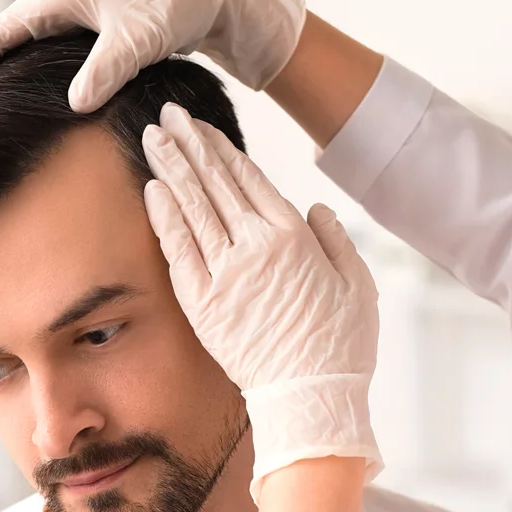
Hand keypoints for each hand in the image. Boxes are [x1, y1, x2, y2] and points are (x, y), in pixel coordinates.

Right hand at [0, 0, 304, 119]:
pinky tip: (13, 114)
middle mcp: (56, 5)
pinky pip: (40, 65)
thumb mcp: (139, 39)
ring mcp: (72, 20)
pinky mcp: (91, 37)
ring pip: (15, 58)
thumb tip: (73, 104)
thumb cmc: (177, 5)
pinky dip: (20, 87)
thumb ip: (106, 70)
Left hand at [142, 103, 381, 499]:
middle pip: (214, 183)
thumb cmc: (340, 346)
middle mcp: (255, 246)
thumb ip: (336, 240)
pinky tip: (152, 190)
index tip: (201, 128)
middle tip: (166, 115)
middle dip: (188, 144)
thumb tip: (315, 207)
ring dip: (171, 168)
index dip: (220, 148)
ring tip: (153, 138)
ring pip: (192, 207)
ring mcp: (225, 274)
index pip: (248, 178)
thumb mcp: (358, 286)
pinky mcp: (203, 303)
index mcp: (294, 237)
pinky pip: (178, 250)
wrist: (311, 396)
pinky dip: (164, 217)